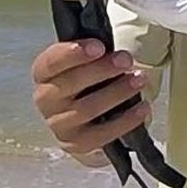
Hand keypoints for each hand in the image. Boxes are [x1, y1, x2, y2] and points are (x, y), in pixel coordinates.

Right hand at [30, 39, 150, 165]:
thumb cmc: (86, 86)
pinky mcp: (76, 144)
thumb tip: (112, 43)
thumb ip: (92, 54)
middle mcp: (46, 100)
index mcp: (45, 74)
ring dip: (117, 93)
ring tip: (139, 80)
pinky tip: (142, 108)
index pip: (51, 62)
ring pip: (87, 109)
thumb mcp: (84, 65)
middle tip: (126, 60)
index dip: (73, 53)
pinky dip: (125, 121)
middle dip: (102, 70)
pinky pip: (101, 135)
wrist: (84, 123)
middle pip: (70, 83)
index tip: (99, 46)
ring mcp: (59, 124)